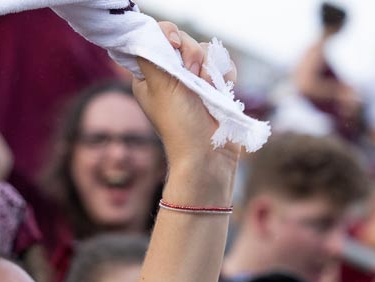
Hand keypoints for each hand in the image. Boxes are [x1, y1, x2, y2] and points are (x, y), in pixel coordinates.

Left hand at [131, 22, 239, 178]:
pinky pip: (223, 66)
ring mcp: (193, 81)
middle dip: (193, 56)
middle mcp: (170, 76)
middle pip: (185, 41)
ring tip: (208, 90)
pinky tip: (220, 93)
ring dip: (210, 69)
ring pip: (207, 52)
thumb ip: (153, 57)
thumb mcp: (161, 87)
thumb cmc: (180, 125)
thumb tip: (149, 36)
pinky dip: (225, 77)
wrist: (207, 154)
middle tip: (193, 76)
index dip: (169, 37)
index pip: (157, 39)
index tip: (175, 47)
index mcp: (150, 75)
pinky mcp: (214, 87)